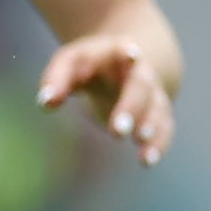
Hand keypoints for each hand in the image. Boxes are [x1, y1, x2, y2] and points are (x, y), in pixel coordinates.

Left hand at [39, 34, 174, 164]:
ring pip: (157, 109)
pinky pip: (164, 129)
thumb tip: (46, 102)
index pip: (123, 50)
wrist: (122, 68)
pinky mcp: (157, 115)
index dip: (127, 53)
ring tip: (140, 142)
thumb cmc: (89, 65)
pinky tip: (147, 161)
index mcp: (118, 54)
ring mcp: (152, 94)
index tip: (132, 55)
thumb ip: (56, 79)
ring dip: (151, 126)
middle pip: (141, 86)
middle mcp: (140, 73)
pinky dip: (158, 144)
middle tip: (118, 131)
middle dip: (131, 107)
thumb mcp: (69, 63)